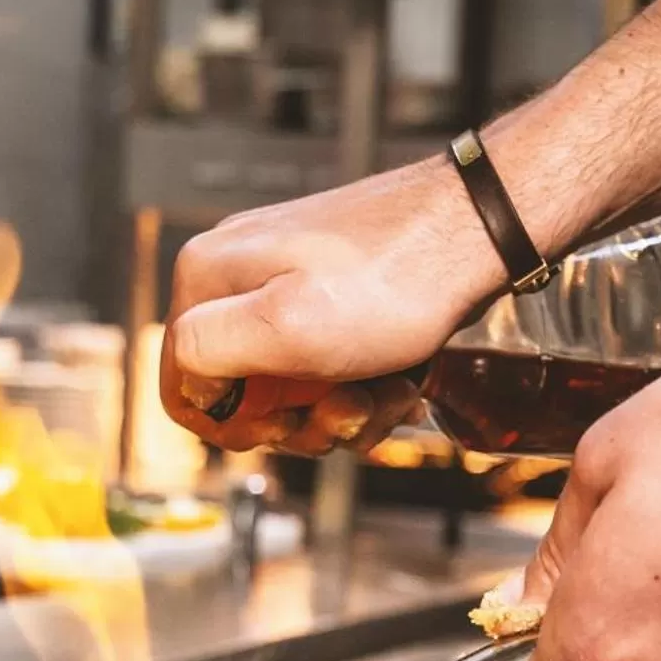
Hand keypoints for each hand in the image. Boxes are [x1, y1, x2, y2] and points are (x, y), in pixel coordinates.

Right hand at [160, 156, 502, 454]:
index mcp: (208, 275)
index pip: (180, 385)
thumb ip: (206, 352)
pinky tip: (398, 379)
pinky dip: (364, 386)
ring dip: (341, 408)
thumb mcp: (283, 326)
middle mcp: (238, 273)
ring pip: (291, 387)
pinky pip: (328, 367)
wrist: (480, 233)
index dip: (231, 427)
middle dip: (299, 419)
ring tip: (386, 389)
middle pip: (240, 392)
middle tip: (349, 406)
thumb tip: (185, 378)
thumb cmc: (393, 280)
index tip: (285, 426)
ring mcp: (286, 282)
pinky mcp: (331, 293)